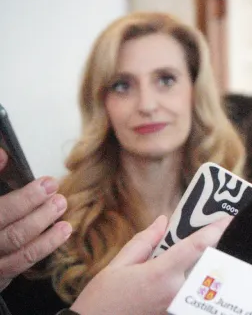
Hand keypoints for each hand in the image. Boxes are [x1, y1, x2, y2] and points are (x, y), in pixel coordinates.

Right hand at [0, 148, 70, 290]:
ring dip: (47, 238)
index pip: (1, 211)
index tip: (48, 183)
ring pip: (19, 254)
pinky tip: (60, 236)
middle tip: (60, 200)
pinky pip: (22, 266)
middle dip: (38, 217)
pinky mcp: (0, 276)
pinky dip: (43, 251)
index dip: (25, 199)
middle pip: (12, 234)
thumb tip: (4, 155)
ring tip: (66, 223)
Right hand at [71, 213, 231, 314]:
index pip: (196, 247)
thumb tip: (162, 221)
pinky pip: (191, 294)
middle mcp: (174, 291)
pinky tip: (192, 274)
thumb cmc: (101, 300)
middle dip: (212, 249)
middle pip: (205, 264)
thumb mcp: (118, 265)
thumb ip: (144, 241)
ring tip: (204, 254)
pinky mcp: (174, 313)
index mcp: (160, 273)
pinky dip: (194, 282)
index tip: (228, 218)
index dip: (215, 230)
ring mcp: (177, 306)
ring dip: (204, 267)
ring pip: (200, 280)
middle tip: (217, 234)